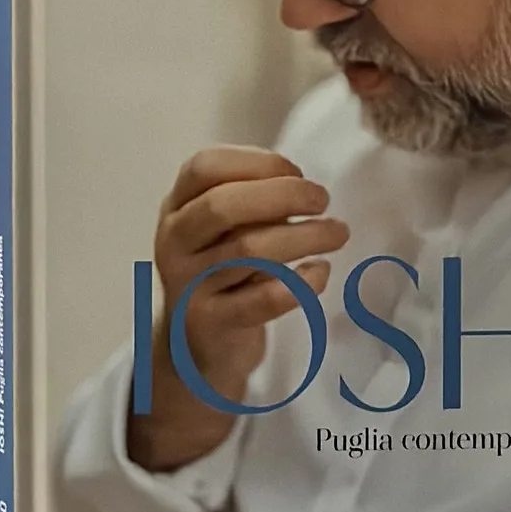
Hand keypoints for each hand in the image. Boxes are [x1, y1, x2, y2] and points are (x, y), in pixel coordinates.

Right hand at [126, 147, 347, 473]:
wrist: (195, 349)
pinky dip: (300, 283)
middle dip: (283, 195)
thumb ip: (251, 203)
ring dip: (304, 236)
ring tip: (337, 233)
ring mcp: (187, 285)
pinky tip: (320, 272)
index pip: (204, 167)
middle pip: (222, 206)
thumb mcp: (222, 231)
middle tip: (323, 199)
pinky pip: (263, 299)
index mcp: (176, 207)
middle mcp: (173, 242)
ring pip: (248, 251)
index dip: (255, 162)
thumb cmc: (222, 274)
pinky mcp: (211, 325)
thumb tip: (302, 187)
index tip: (296, 171)